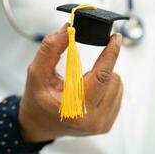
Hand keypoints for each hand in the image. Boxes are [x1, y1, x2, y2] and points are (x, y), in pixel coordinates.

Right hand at [19, 23, 122, 141]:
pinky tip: (90, 93)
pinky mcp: (107, 124)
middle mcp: (93, 120)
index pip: (101, 76)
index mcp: (75, 109)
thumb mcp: (36, 73)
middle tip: (83, 72)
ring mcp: (102, 124)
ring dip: (104, 78)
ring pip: (118, 85)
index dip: (110, 54)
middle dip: (101, 67)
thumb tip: (68, 29)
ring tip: (83, 85)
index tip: (115, 38)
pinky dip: (106, 87)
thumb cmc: (37, 100)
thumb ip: (50, 49)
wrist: (40, 125)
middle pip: (112, 79)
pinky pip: (117, 94)